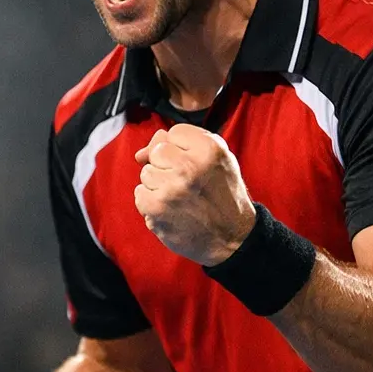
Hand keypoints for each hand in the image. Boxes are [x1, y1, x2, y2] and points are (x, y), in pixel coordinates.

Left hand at [134, 123, 256, 266]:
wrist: (232, 238)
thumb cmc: (221, 194)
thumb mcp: (215, 160)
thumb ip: (182, 143)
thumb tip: (140, 153)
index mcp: (208, 149)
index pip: (173, 133)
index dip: (181, 150)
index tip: (195, 166)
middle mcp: (189, 166)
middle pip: (157, 151)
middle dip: (168, 167)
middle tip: (188, 184)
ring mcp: (171, 187)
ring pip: (146, 173)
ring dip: (159, 186)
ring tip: (181, 198)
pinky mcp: (157, 207)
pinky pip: (140, 194)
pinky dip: (152, 203)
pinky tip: (171, 210)